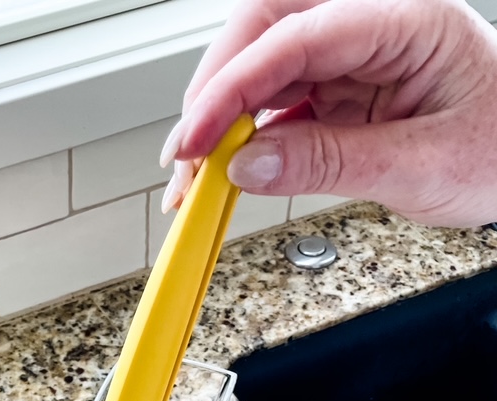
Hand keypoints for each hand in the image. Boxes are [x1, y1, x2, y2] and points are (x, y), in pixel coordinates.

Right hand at [159, 0, 496, 226]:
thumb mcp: (419, 167)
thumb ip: (330, 165)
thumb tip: (251, 166)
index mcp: (407, 20)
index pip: (299, 37)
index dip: (234, 86)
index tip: (197, 137)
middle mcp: (373, 26)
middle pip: (269, 32)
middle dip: (215, 90)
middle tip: (187, 152)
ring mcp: (353, 57)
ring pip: (264, 68)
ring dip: (221, 118)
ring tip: (197, 173)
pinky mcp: (340, 90)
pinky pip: (277, 103)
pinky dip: (244, 136)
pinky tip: (227, 167)